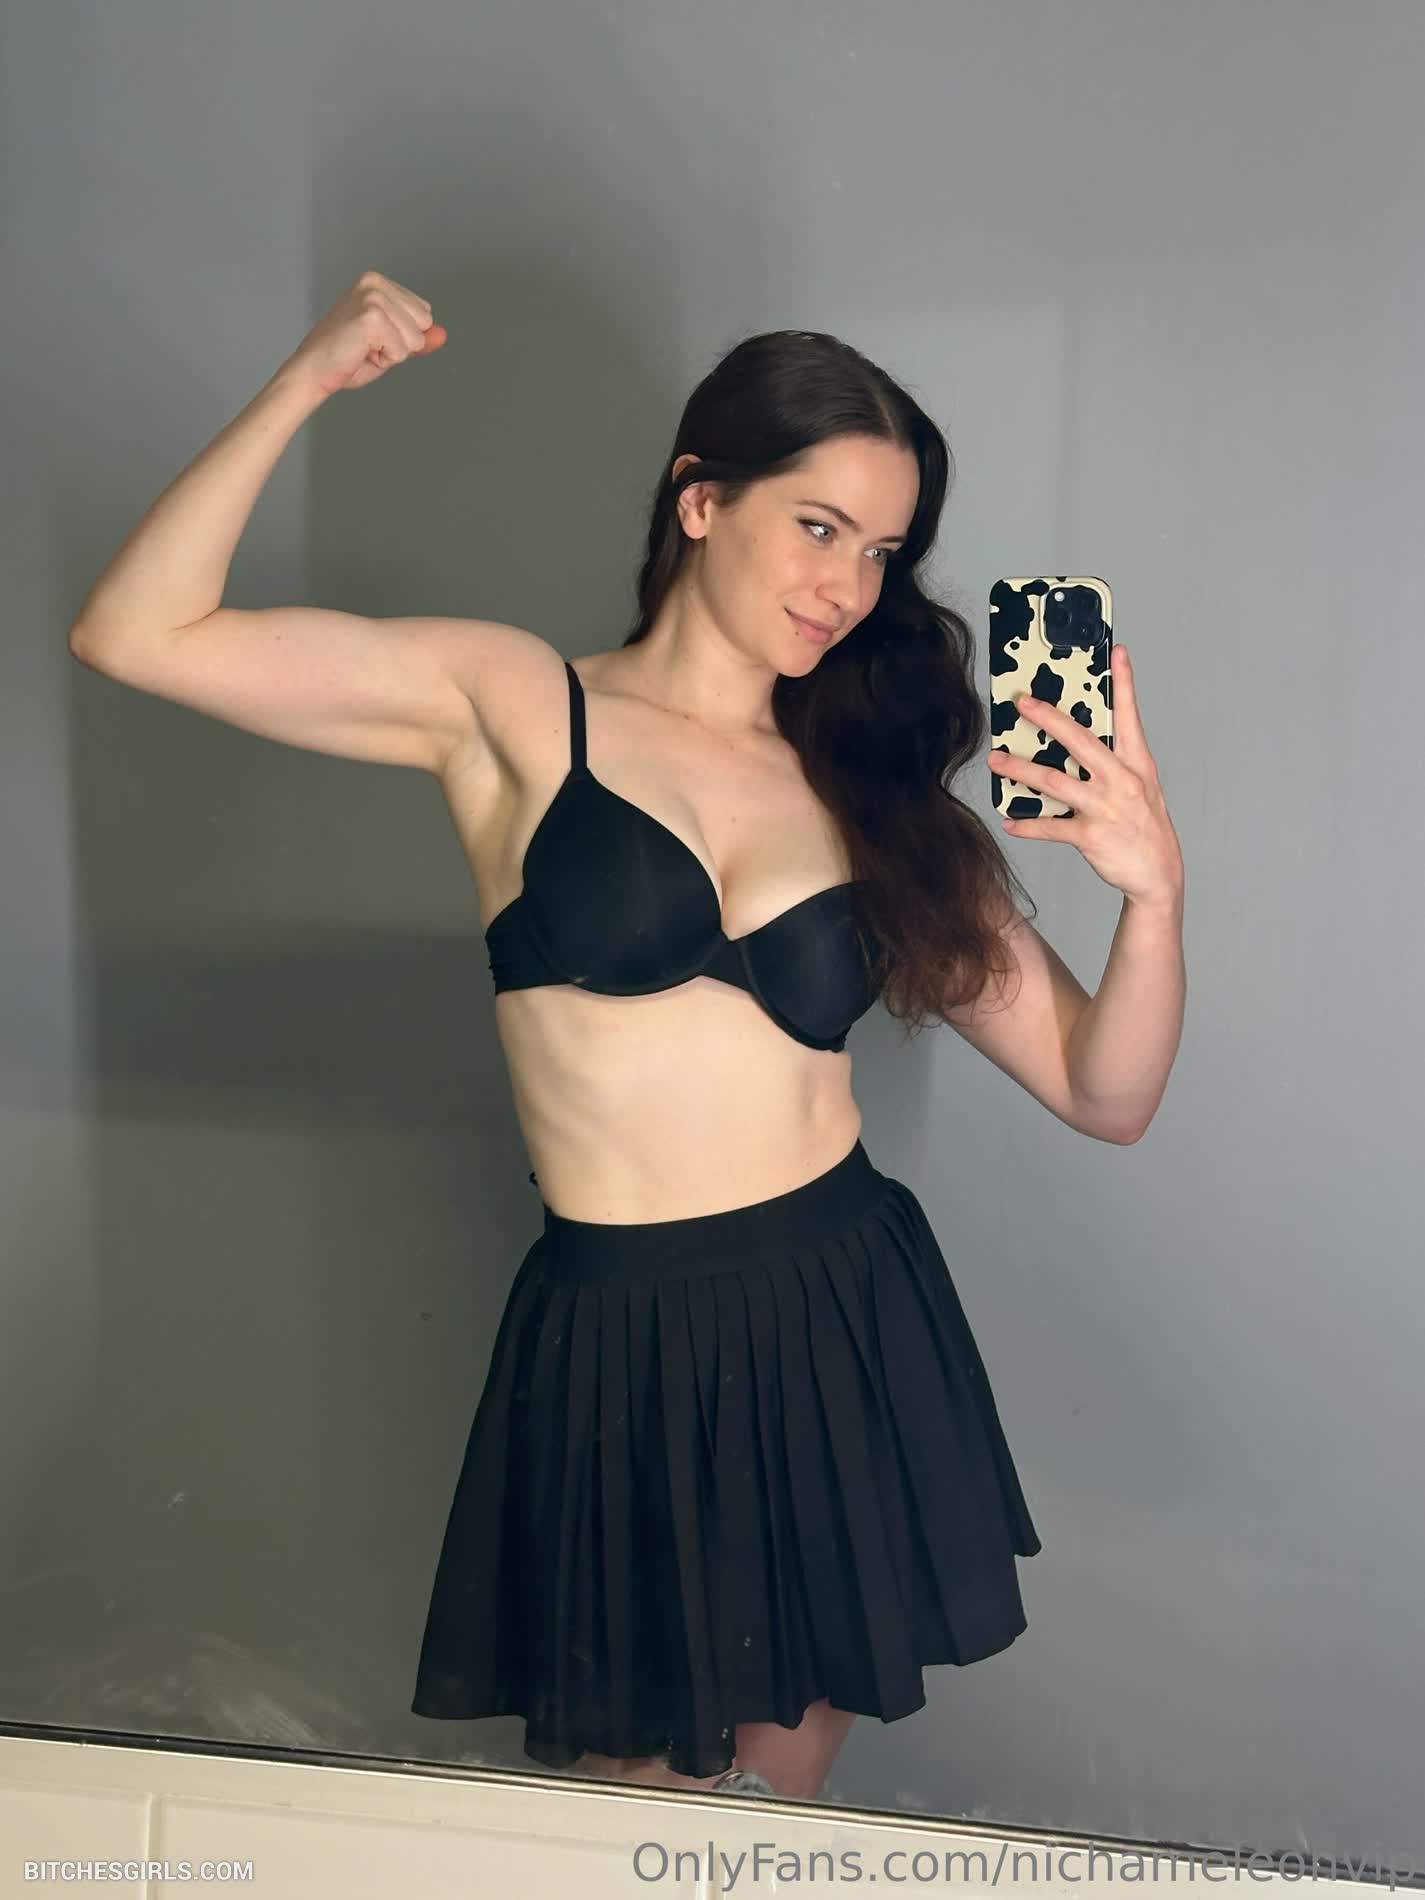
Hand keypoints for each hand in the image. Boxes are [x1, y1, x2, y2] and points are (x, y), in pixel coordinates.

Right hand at [281, 270, 446, 398]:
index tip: (374, 339)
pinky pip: (403, 351)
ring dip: (393, 353)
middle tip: (368, 346)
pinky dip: (385, 360)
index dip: (404, 335)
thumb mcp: (390, 345)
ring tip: (364, 349)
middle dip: (402, 344)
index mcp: (377, 282)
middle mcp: (374, 283)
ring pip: (416, 339)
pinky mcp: (372, 317)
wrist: (312, 372)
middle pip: (424, 322)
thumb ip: (418, 337)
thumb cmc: (345, 358)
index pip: (424, 313)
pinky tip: (361, 352)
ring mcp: (373, 298)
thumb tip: (443, 334)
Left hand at [987, 644, 1183, 906]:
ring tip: (996, 761)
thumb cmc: (1144, 824)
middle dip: (1048, 719)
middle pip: (1080, 740)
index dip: (1124, 683)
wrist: (1158, 874)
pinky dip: (1027, 825)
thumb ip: (1114, 761)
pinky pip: (1050, 826)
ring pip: (1054, 781)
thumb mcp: (1140, 785)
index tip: (1118, 651)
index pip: (1130, 716)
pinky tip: (1009, 821)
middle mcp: (1121, 780)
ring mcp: (1105, 807)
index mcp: (1137, 763)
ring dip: (1020, 770)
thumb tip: (1075, 739)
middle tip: (1022, 703)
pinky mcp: (1090, 836)